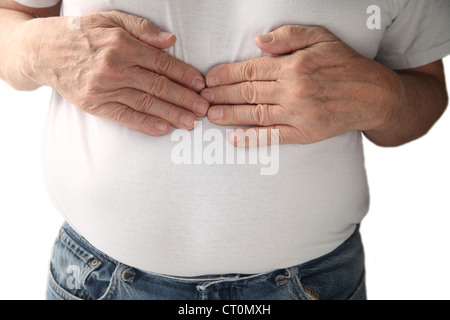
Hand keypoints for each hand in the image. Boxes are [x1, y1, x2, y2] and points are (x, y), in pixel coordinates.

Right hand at [31, 10, 208, 134]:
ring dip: (172, 114)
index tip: (201, 85)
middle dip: (185, 98)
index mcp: (123, 45)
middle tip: (204, 109)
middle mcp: (115, 67)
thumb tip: (171, 41)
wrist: (43, 51)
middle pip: (158, 86)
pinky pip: (125, 116)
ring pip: (146, 103)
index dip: (184, 75)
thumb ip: (143, 30)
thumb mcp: (111, 20)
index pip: (162, 63)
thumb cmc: (82, 33)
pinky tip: (163, 129)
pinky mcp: (95, 105)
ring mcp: (105, 88)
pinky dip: (145, 124)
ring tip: (191, 122)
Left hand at [202, 25, 400, 145]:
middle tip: (201, 99)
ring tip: (210, 116)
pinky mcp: (305, 133)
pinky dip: (253, 139)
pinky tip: (236, 139)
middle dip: (221, 95)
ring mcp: (298, 114)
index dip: (226, 74)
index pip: (250, 69)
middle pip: (247, 92)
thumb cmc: (345, 64)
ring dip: (229, 116)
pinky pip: (273, 137)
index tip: (209, 79)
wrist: (372, 95)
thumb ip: (288, 36)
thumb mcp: (321, 37)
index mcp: (293, 65)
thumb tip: (258, 41)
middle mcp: (293, 90)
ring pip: (255, 114)